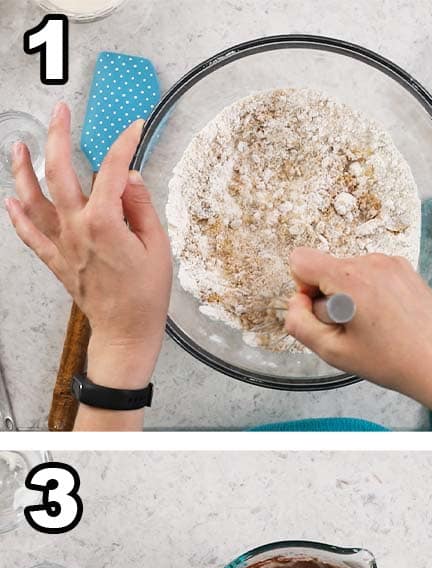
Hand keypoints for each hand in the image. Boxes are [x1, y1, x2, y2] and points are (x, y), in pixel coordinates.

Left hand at [5, 102, 170, 394]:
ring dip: (22, 170)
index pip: (111, 171)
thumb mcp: (157, 246)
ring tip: (19, 146)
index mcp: (105, 221)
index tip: (133, 130)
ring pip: (32, 197)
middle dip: (59, 136)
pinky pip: (28, 233)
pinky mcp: (54, 259)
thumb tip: (129, 179)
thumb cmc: (146, 293)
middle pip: (59, 171)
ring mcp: (60, 242)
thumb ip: (140, 208)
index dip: (123, 145)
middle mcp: (76, 226)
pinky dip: (16, 215)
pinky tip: (10, 199)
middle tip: (61, 113)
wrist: (126, 330)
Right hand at [284, 248, 431, 430]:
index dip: (303, 291)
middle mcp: (371, 262)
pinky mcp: (407, 270)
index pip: (300, 260)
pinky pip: (373, 275)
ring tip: (376, 327)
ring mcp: (392, 263)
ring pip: (350, 273)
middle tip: (355, 330)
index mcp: (349, 277)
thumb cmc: (393, 361)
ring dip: (352, 297)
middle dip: (330, 297)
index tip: (326, 315)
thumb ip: (300, 324)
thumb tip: (297, 302)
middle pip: (326, 269)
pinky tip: (390, 320)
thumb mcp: (334, 352)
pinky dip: (372, 294)